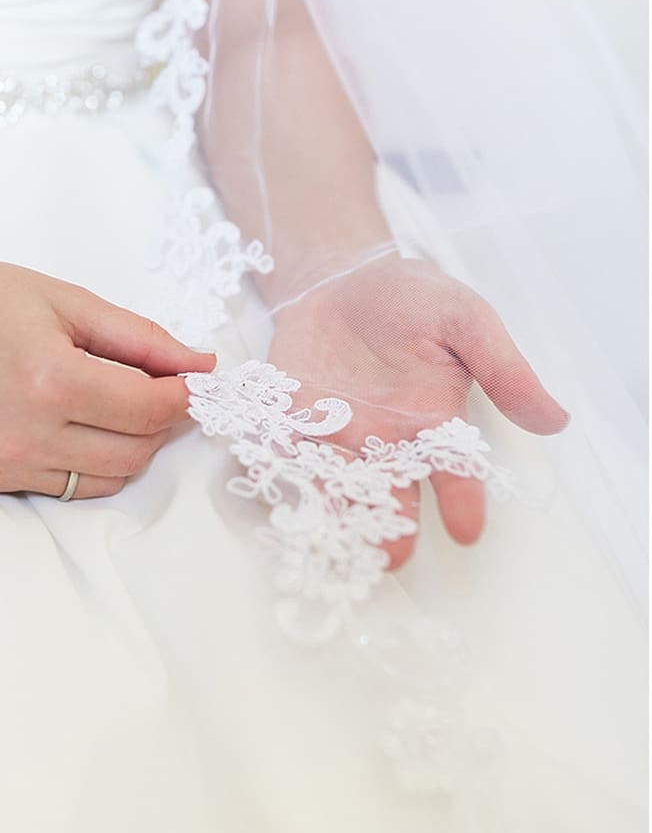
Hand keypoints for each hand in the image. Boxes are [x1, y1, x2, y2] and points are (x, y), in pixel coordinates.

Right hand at [0, 251, 215, 495]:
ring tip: (114, 403)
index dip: (183, 394)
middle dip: (160, 422)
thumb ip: (136, 336)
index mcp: (50, 380)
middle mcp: (27, 434)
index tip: (189, 376)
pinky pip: (65, 487)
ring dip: (128, 447)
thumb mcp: (59, 298)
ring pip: (105, 479)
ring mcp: (3, 463)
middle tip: (157, 386)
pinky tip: (75, 422)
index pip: (150, 410)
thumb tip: (201, 365)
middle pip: (136, 453)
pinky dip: (87, 462)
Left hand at [266, 256, 567, 567]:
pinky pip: (283, 446)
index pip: (454, 468)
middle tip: (391, 555)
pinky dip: (278, 463)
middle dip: (390, 522)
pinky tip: (275, 483)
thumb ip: (504, 369)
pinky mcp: (290, 416)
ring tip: (335, 540)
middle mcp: (384, 438)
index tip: (467, 530)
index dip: (462, 499)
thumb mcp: (466, 321)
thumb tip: (556, 420)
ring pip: (337, 480)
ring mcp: (335, 431)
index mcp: (433, 421)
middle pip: (391, 488)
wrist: (344, 277)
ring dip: (335, 509)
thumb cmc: (414, 299)